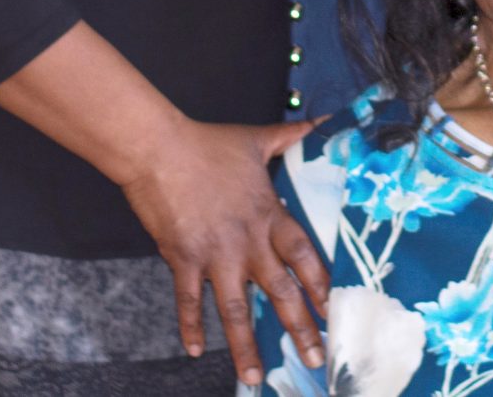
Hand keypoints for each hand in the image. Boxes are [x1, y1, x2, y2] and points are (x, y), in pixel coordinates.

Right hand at [115, 118, 328, 383]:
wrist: (158, 148)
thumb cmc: (208, 143)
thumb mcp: (257, 138)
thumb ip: (293, 136)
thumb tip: (326, 120)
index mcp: (269, 215)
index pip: (304, 257)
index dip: (320, 286)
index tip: (334, 312)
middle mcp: (247, 241)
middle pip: (279, 292)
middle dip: (299, 327)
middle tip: (314, 358)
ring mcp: (214, 254)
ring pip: (236, 309)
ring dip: (246, 345)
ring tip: (255, 377)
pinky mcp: (183, 259)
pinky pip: (189, 301)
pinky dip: (191, 327)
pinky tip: (196, 351)